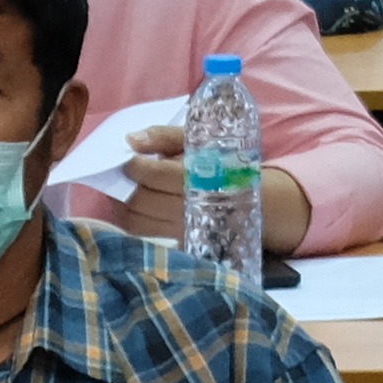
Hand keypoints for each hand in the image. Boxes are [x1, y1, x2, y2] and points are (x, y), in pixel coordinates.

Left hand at [116, 145, 301, 252]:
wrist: (259, 202)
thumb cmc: (223, 164)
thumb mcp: (197, 141)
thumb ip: (162, 136)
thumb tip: (130, 140)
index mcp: (195, 178)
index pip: (151, 174)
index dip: (132, 165)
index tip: (128, 158)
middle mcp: (189, 208)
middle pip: (140, 200)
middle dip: (125, 187)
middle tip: (123, 176)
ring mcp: (184, 232)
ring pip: (137, 222)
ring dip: (124, 207)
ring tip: (126, 193)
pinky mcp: (181, 246)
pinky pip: (146, 236)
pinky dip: (135, 223)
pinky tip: (136, 211)